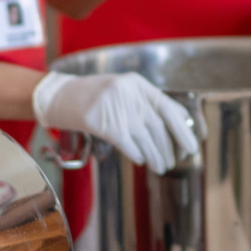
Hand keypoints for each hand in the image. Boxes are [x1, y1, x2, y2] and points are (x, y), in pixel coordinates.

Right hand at [31, 71, 201, 173]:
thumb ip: (145, 103)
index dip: (183, 130)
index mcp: (138, 84)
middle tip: (173, 162)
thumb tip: (175, 125)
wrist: (59, 95)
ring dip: (156, 156)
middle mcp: (129, 93)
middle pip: (158, 127)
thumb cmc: (92, 95)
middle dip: (168, 148)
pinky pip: (127, 143)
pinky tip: (142, 160)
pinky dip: (137, 154)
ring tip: (161, 167)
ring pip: (145, 138)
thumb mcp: (122, 91)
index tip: (191, 146)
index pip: (169, 108)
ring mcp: (115, 107)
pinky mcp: (102, 122)